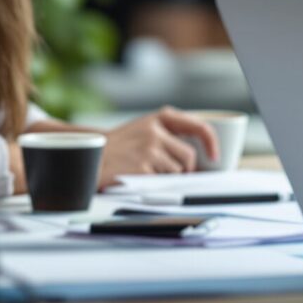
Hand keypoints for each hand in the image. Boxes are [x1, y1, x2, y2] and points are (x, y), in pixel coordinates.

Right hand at [97, 106, 218, 187]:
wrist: (87, 156)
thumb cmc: (119, 147)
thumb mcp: (144, 129)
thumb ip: (168, 135)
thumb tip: (201, 157)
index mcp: (160, 118)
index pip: (199, 126)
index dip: (211, 143)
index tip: (215, 156)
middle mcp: (155, 130)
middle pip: (189, 156)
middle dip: (184, 169)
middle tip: (169, 173)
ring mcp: (148, 149)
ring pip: (176, 171)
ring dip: (166, 177)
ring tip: (145, 172)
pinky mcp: (142, 167)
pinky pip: (161, 182)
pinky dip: (154, 184)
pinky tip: (138, 178)